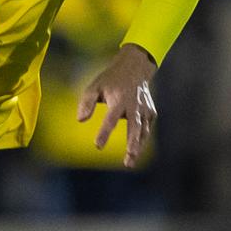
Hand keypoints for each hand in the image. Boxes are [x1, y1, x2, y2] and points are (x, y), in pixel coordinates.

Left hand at [78, 44, 157, 167]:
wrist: (135, 68)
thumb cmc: (111, 80)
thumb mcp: (94, 87)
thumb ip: (86, 103)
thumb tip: (80, 120)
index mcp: (119, 100)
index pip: (111, 120)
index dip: (104, 133)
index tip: (98, 146)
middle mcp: (134, 106)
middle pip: (134, 128)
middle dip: (132, 145)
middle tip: (128, 161)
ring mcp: (145, 109)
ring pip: (143, 131)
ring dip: (138, 146)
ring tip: (130, 162)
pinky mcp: (151, 112)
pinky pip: (147, 127)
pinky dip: (142, 138)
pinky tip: (136, 149)